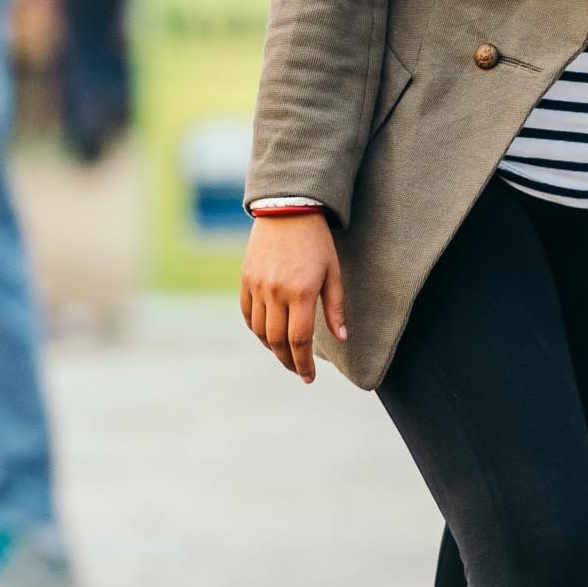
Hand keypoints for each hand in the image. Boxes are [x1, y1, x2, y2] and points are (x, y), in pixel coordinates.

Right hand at [240, 212, 346, 382]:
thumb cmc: (317, 242)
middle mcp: (276, 292)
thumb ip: (335, 307)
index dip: (304, 364)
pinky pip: (247, 314)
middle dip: (288, 361)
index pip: (300, 340)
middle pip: (277, 340)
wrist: (287, 209)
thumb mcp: (332, 272)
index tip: (309, 378)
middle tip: (298, 370)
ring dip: (272, 348)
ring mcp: (257, 286)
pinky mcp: (246, 279)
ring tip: (285, 354)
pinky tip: (267, 335)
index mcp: (301, 292)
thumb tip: (342, 338)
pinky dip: (256, 330)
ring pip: (259, 330)